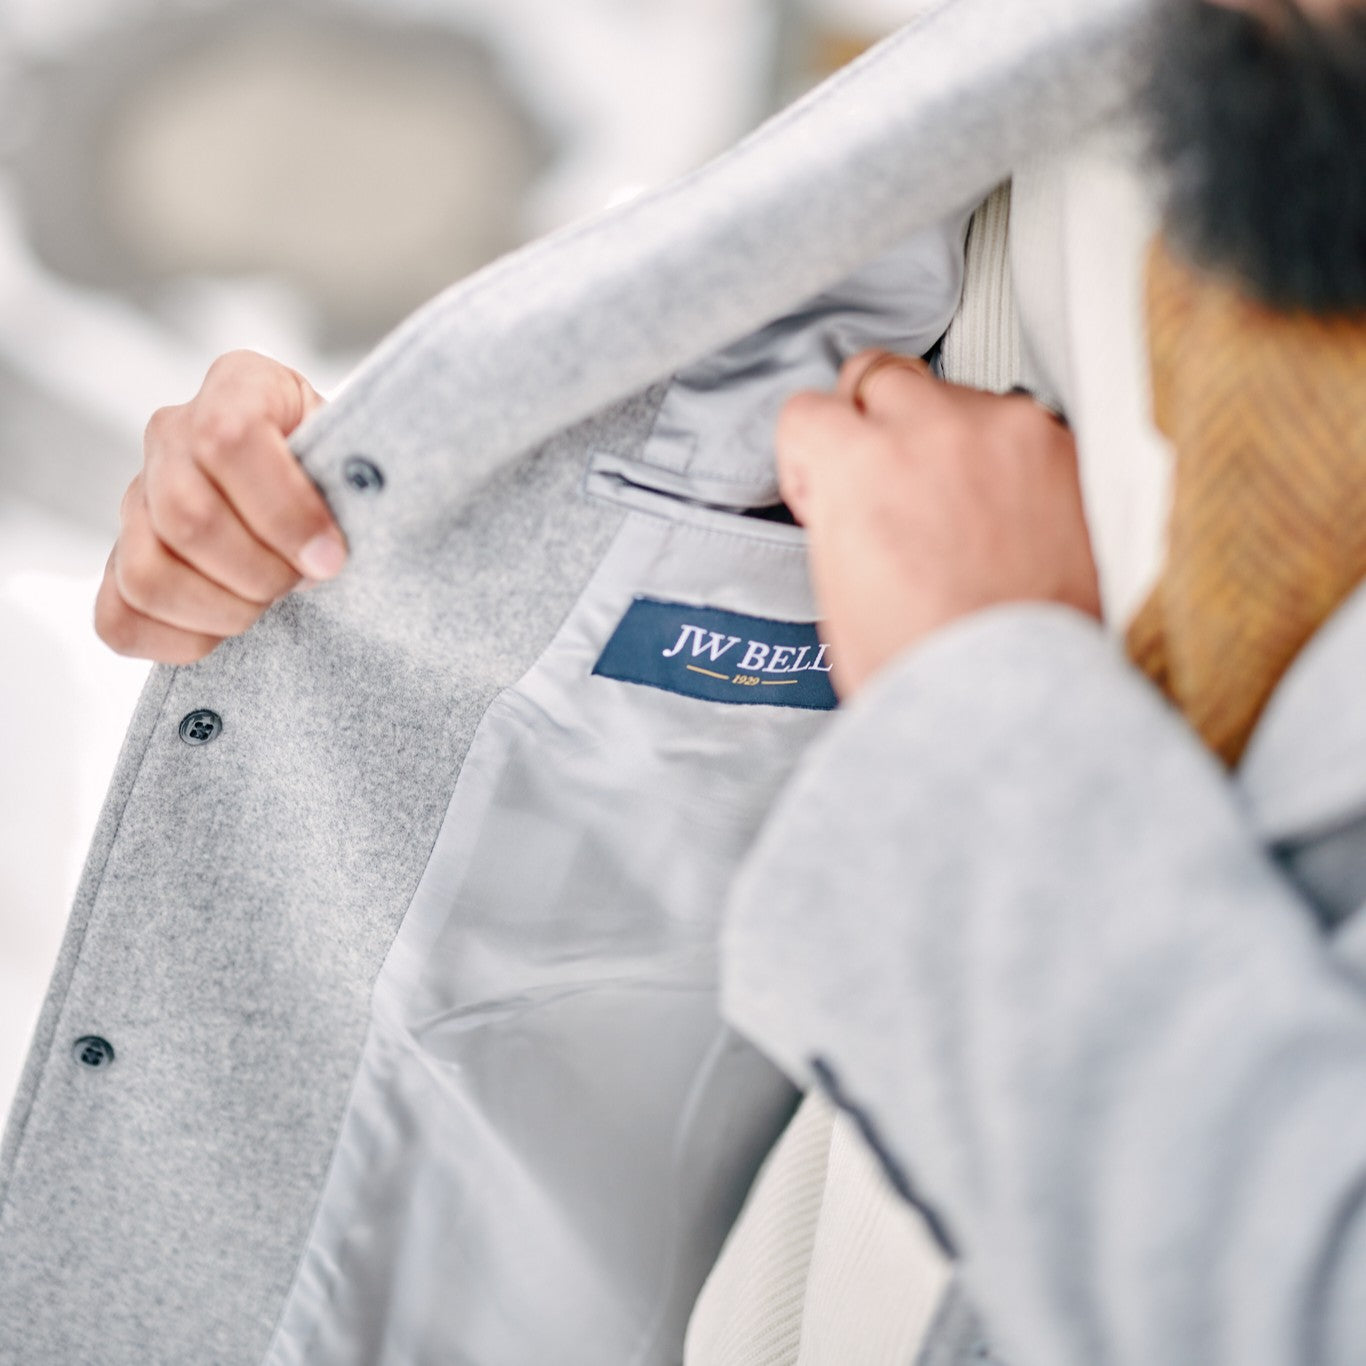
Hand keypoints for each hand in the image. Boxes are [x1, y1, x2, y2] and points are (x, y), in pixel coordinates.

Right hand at [95, 350, 342, 663]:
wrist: (325, 494)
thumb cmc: (347, 476)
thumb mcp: (361, 456)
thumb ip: (356, 480)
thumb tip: (332, 551)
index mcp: (238, 386)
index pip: (229, 441)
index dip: (284, 513)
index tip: (331, 558)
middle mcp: (173, 433)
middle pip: (187, 517)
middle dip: (260, 572)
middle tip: (301, 584)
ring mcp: (137, 497)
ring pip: (147, 573)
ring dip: (222, 609)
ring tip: (267, 605)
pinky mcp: (121, 561)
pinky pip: (119, 618)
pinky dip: (177, 641)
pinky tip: (226, 630)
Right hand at [776, 350, 1101, 698]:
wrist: (1012, 698)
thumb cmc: (923, 662)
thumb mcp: (834, 587)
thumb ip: (836, 510)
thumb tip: (846, 492)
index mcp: (858, 463)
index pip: (806, 411)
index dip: (811, 460)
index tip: (827, 493)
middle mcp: (931, 428)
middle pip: (879, 374)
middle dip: (873, 423)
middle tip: (887, 483)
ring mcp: (1004, 430)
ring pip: (953, 395)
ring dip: (945, 437)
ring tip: (957, 512)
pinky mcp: (1061, 447)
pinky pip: (1015, 426)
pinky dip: (1004, 459)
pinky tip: (1003, 517)